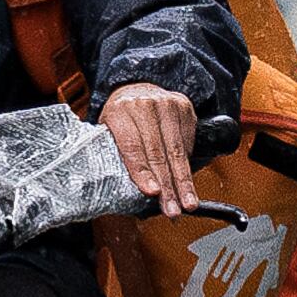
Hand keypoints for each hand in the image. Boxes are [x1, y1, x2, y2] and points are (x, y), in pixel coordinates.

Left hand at [101, 83, 200, 214]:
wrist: (137, 87)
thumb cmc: (121, 118)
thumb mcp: (108, 131)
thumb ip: (115, 155)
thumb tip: (124, 191)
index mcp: (119, 112)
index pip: (133, 147)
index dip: (143, 172)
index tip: (152, 192)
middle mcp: (144, 105)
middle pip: (158, 153)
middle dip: (167, 186)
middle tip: (172, 209)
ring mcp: (167, 104)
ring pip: (177, 151)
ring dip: (183, 182)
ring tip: (187, 203)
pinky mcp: (183, 107)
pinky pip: (187, 143)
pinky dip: (187, 165)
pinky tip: (186, 183)